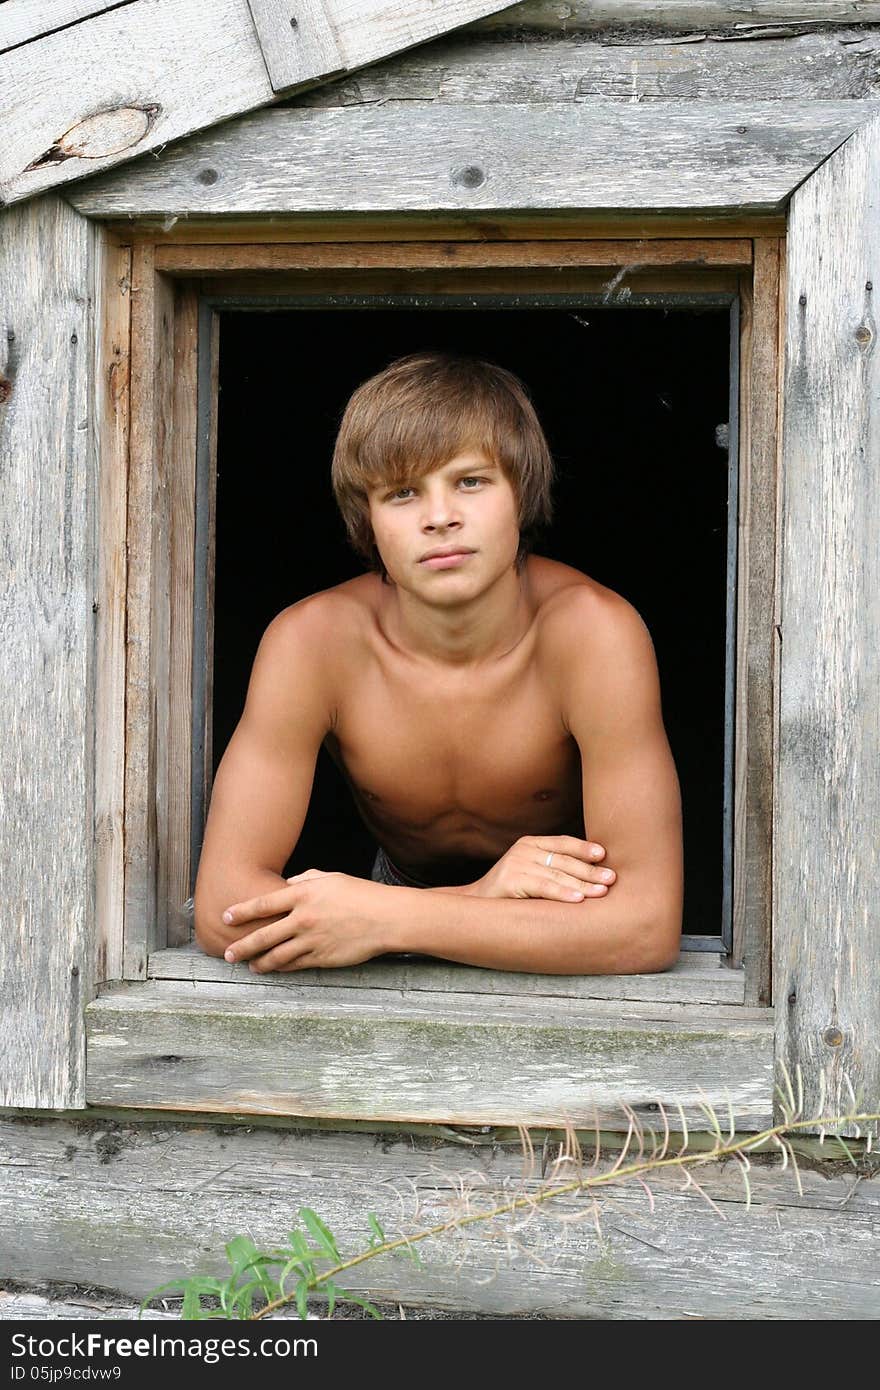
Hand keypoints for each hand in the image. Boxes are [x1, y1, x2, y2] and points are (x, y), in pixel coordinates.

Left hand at [220, 870, 394, 971]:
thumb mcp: (331, 878)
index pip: (263, 904)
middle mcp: (303, 919)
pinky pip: (296, 965)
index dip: (242, 911)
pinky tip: (274, 968)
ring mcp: (312, 940)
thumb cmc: (360, 894)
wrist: (386, 918)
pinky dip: (282, 968)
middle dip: (242, 946)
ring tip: (250, 965)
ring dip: (260, 962)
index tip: (226, 916)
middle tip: (228, 954)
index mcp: (303, 895)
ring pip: (277, 956)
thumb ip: (305, 881)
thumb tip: (287, 886)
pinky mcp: (322, 957)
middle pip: (263, 936)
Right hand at [469, 836, 615, 901]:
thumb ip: (553, 868)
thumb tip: (593, 873)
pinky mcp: (511, 881)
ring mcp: (516, 864)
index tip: (604, 856)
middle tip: (611, 878)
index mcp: (530, 843)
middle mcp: (523, 849)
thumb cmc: (510, 892)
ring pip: (557, 874)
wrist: (476, 905)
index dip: (584, 848)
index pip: (563, 842)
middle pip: (564, 859)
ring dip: (583, 884)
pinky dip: (563, 894)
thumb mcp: (531, 872)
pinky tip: (579, 900)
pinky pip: (543, 887)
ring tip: (602, 891)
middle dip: (590, 870)